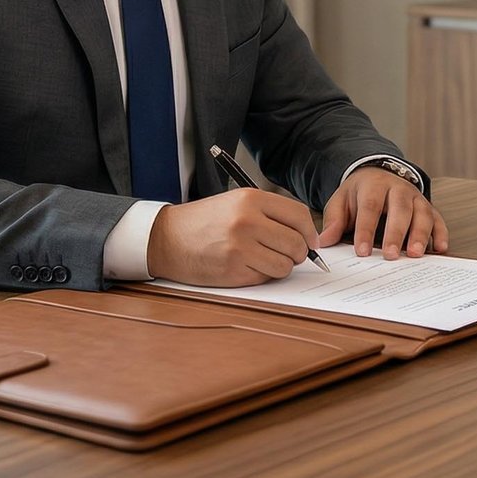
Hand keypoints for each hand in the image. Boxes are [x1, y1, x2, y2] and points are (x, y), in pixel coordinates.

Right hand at [146, 189, 321, 285]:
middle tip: (288, 254)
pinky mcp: (233, 270)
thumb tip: (306, 235)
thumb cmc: (204, 221)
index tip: (310, 241)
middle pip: (296, 243)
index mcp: (251, 199)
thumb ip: (270, 214)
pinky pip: (266, 278)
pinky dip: (262, 275)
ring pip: (285, 265)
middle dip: (298, 253)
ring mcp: (240, 247)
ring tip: (263, 259)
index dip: (309, 232)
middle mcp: (247, 221)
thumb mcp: (236, 202)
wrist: (166, 238)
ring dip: (280, 266)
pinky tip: (246, 266)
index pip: (299, 216)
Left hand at [317, 167, 448, 259]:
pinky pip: (437, 219)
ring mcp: (415, 198)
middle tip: (390, 255)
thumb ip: (334, 221)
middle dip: (395, 233)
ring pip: (421, 213)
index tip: (362, 251)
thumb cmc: (359, 194)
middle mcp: (398, 189)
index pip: (370, 207)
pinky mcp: (428, 207)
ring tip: (415, 254)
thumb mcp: (341, 201)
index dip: (366, 230)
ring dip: (420, 234)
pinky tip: (440, 249)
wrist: (378, 175)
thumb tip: (323, 242)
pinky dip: (440, 234)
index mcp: (373, 186)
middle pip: (399, 209)